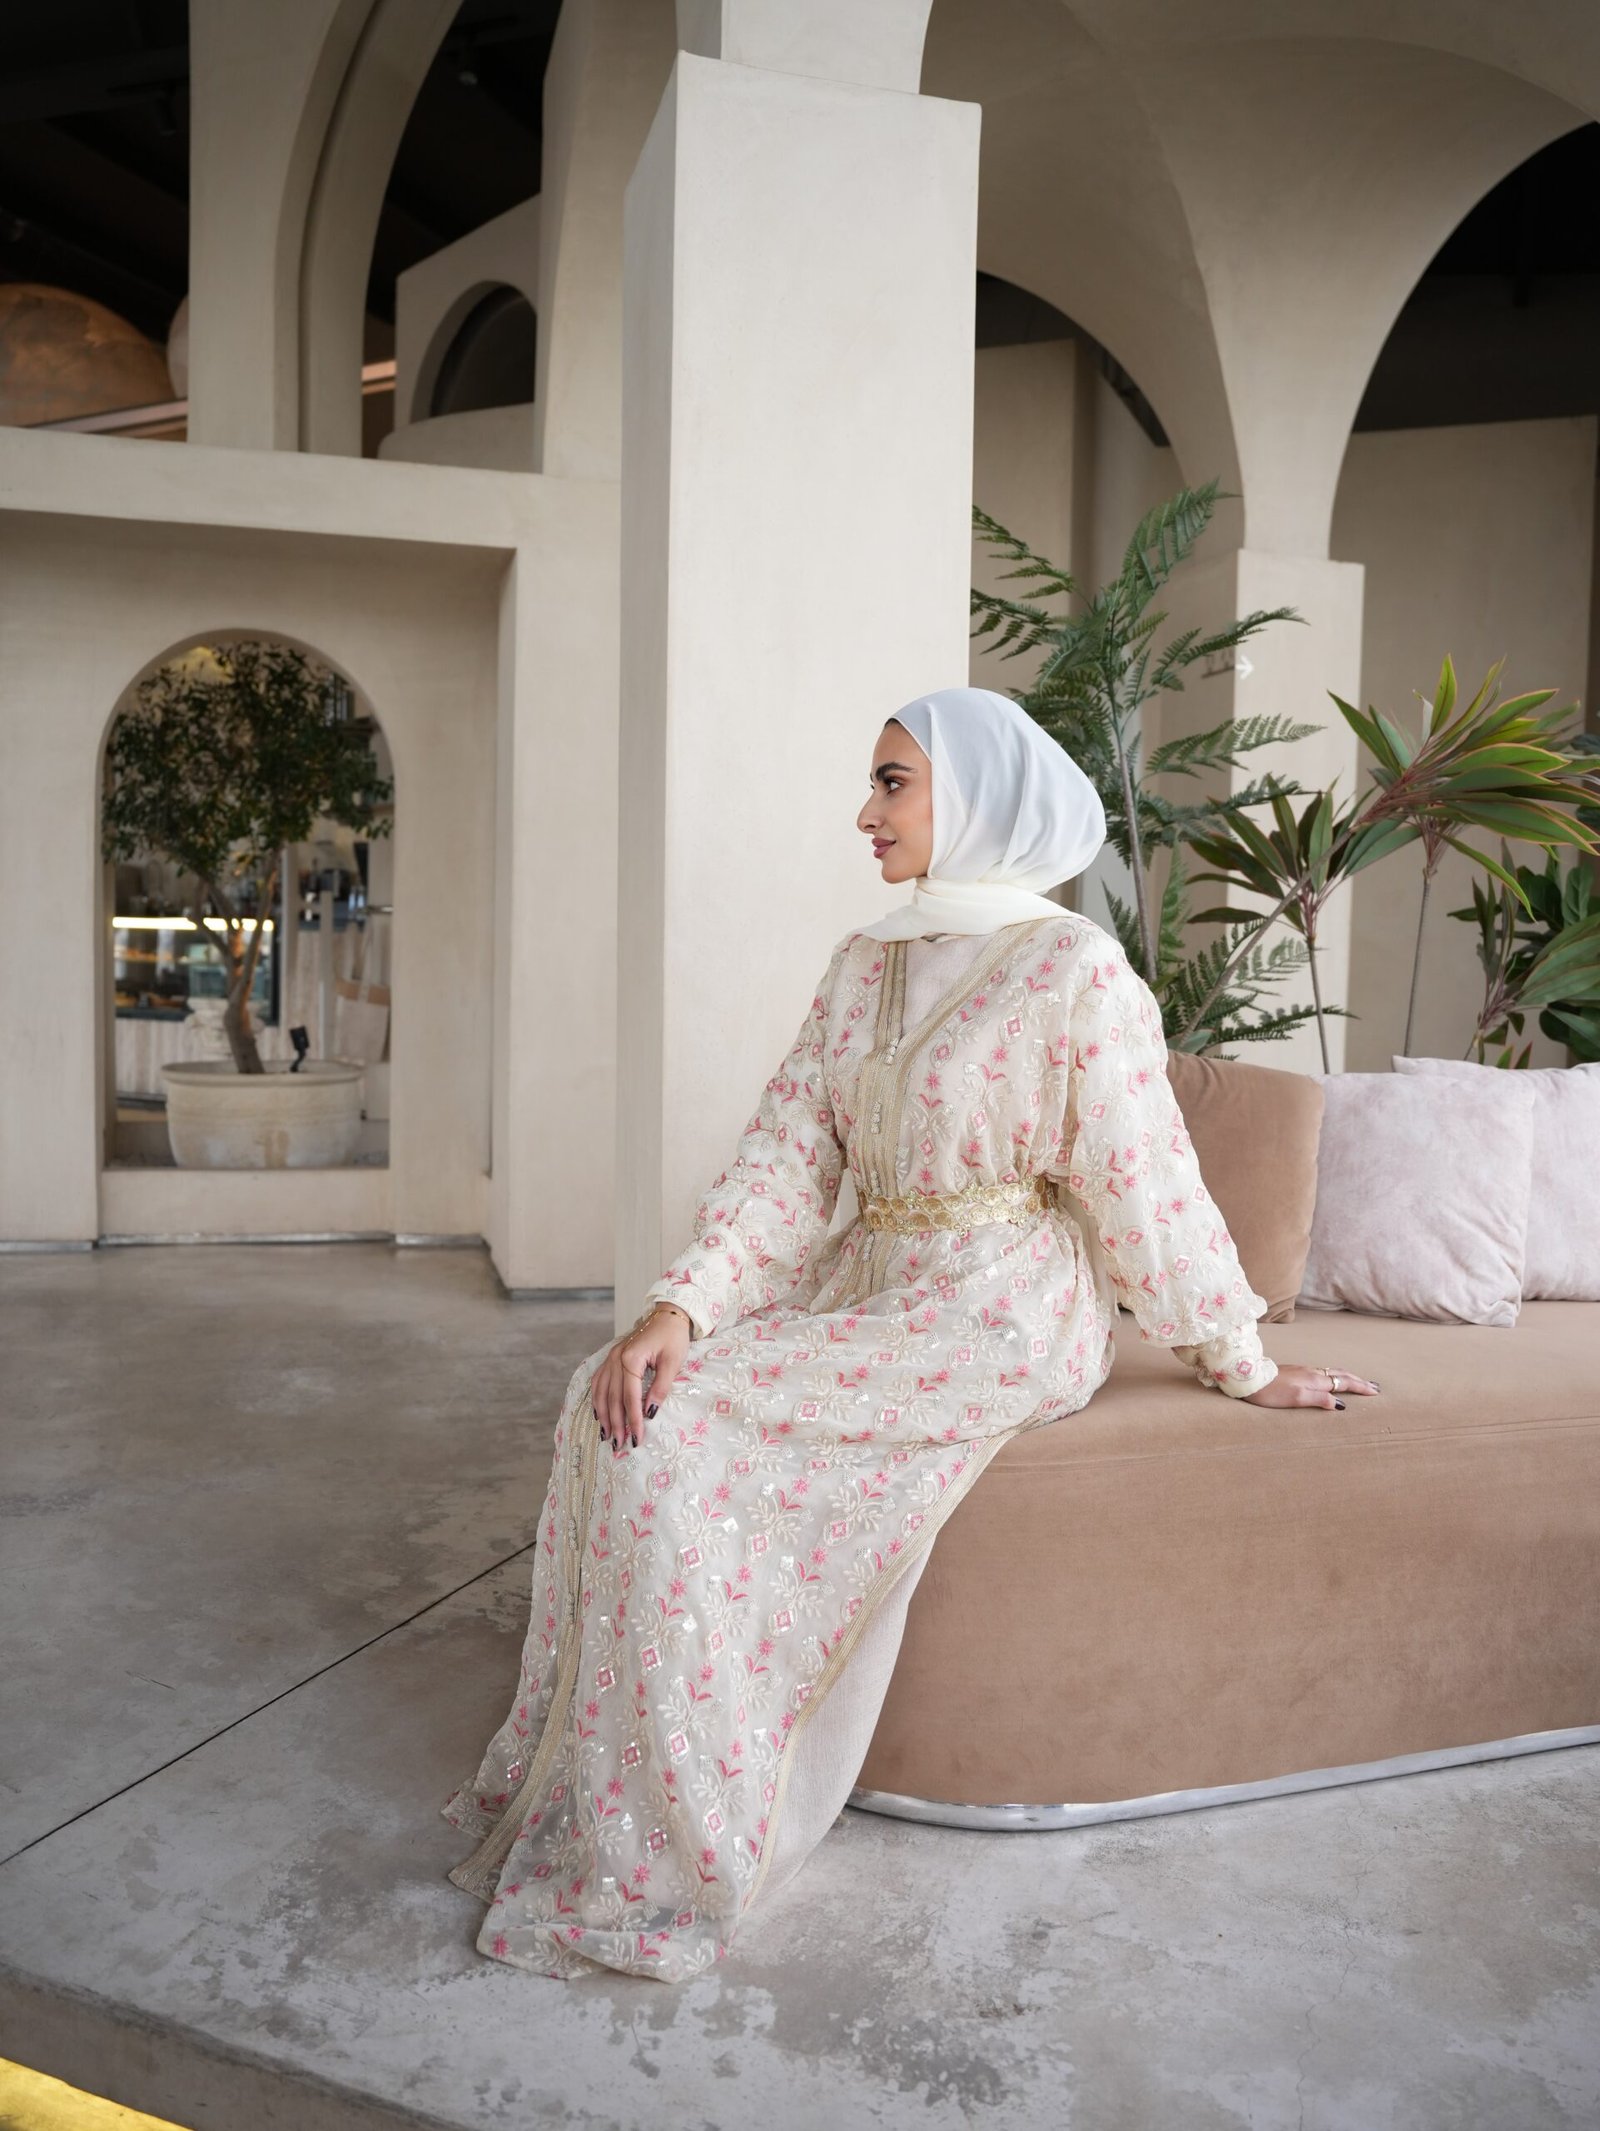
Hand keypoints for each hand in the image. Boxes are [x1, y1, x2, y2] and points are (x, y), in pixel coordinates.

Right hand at [593, 1303, 692, 1452]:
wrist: (667, 1316)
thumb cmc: (673, 1338)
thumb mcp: (673, 1362)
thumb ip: (661, 1387)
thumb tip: (650, 1413)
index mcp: (631, 1359)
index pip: (630, 1398)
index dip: (633, 1420)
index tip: (637, 1439)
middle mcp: (616, 1358)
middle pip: (613, 1398)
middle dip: (616, 1424)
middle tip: (620, 1445)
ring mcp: (610, 1357)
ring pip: (601, 1392)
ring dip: (604, 1416)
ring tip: (607, 1435)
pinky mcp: (610, 1358)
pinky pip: (598, 1382)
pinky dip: (597, 1399)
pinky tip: (599, 1413)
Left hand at [1244, 1362, 1379, 1410]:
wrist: (1250, 1379)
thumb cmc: (1271, 1392)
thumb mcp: (1297, 1398)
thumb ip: (1319, 1399)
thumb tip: (1340, 1404)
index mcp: (1315, 1380)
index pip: (1344, 1383)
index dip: (1360, 1387)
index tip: (1375, 1392)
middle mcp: (1312, 1373)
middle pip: (1341, 1374)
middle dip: (1359, 1380)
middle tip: (1374, 1386)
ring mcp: (1304, 1371)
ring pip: (1332, 1372)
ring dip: (1348, 1377)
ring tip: (1358, 1382)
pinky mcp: (1296, 1372)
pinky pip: (1323, 1373)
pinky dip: (1335, 1376)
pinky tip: (1332, 1380)